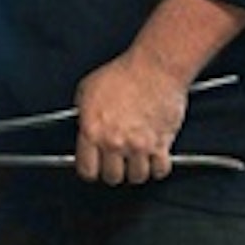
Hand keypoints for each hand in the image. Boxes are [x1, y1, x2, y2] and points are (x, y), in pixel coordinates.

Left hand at [74, 48, 187, 185]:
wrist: (155, 67)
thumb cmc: (124, 73)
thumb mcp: (88, 88)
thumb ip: (83, 113)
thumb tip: (83, 126)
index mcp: (92, 130)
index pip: (87, 170)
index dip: (90, 170)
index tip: (94, 167)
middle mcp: (114, 142)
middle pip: (112, 177)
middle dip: (113, 171)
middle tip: (116, 161)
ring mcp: (138, 146)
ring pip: (136, 177)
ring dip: (135, 170)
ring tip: (135, 159)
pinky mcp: (161, 144)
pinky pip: (159, 170)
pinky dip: (157, 167)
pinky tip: (153, 158)